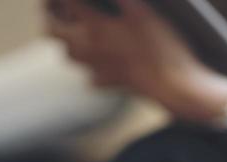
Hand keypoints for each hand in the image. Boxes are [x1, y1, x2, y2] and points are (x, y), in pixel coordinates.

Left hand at [46, 0, 226, 121]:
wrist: (174, 87)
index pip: (66, 3)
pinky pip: (90, 77)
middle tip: (56, 7)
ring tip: (74, 29)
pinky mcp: (110, 83)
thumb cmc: (162, 47)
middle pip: (54, 33)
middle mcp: (90, 49)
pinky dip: (89, 66)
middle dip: (51, 16)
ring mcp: (98, 69)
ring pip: (68, 55)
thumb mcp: (142, 10)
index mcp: (96, 27)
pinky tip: (97, 60)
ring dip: (67, 40)